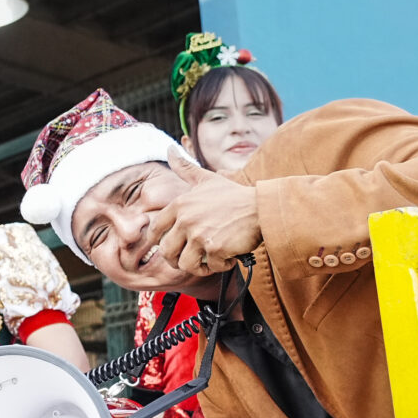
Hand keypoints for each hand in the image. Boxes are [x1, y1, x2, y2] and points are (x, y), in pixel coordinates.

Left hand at [146, 149, 260, 274]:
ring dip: (198, 267)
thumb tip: (169, 149)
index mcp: (180, 204)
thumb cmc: (234, 195)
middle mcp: (186, 219)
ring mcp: (199, 234)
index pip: (155, 229)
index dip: (158, 242)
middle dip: (176, 260)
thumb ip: (185, 168)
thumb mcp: (206, 178)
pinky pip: (210, 267)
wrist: (262, 207)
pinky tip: (228, 257)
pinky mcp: (215, 248)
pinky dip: (220, 266)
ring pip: (185, 264)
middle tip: (190, 261)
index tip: (168, 248)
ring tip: (209, 261)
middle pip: (166, 252)